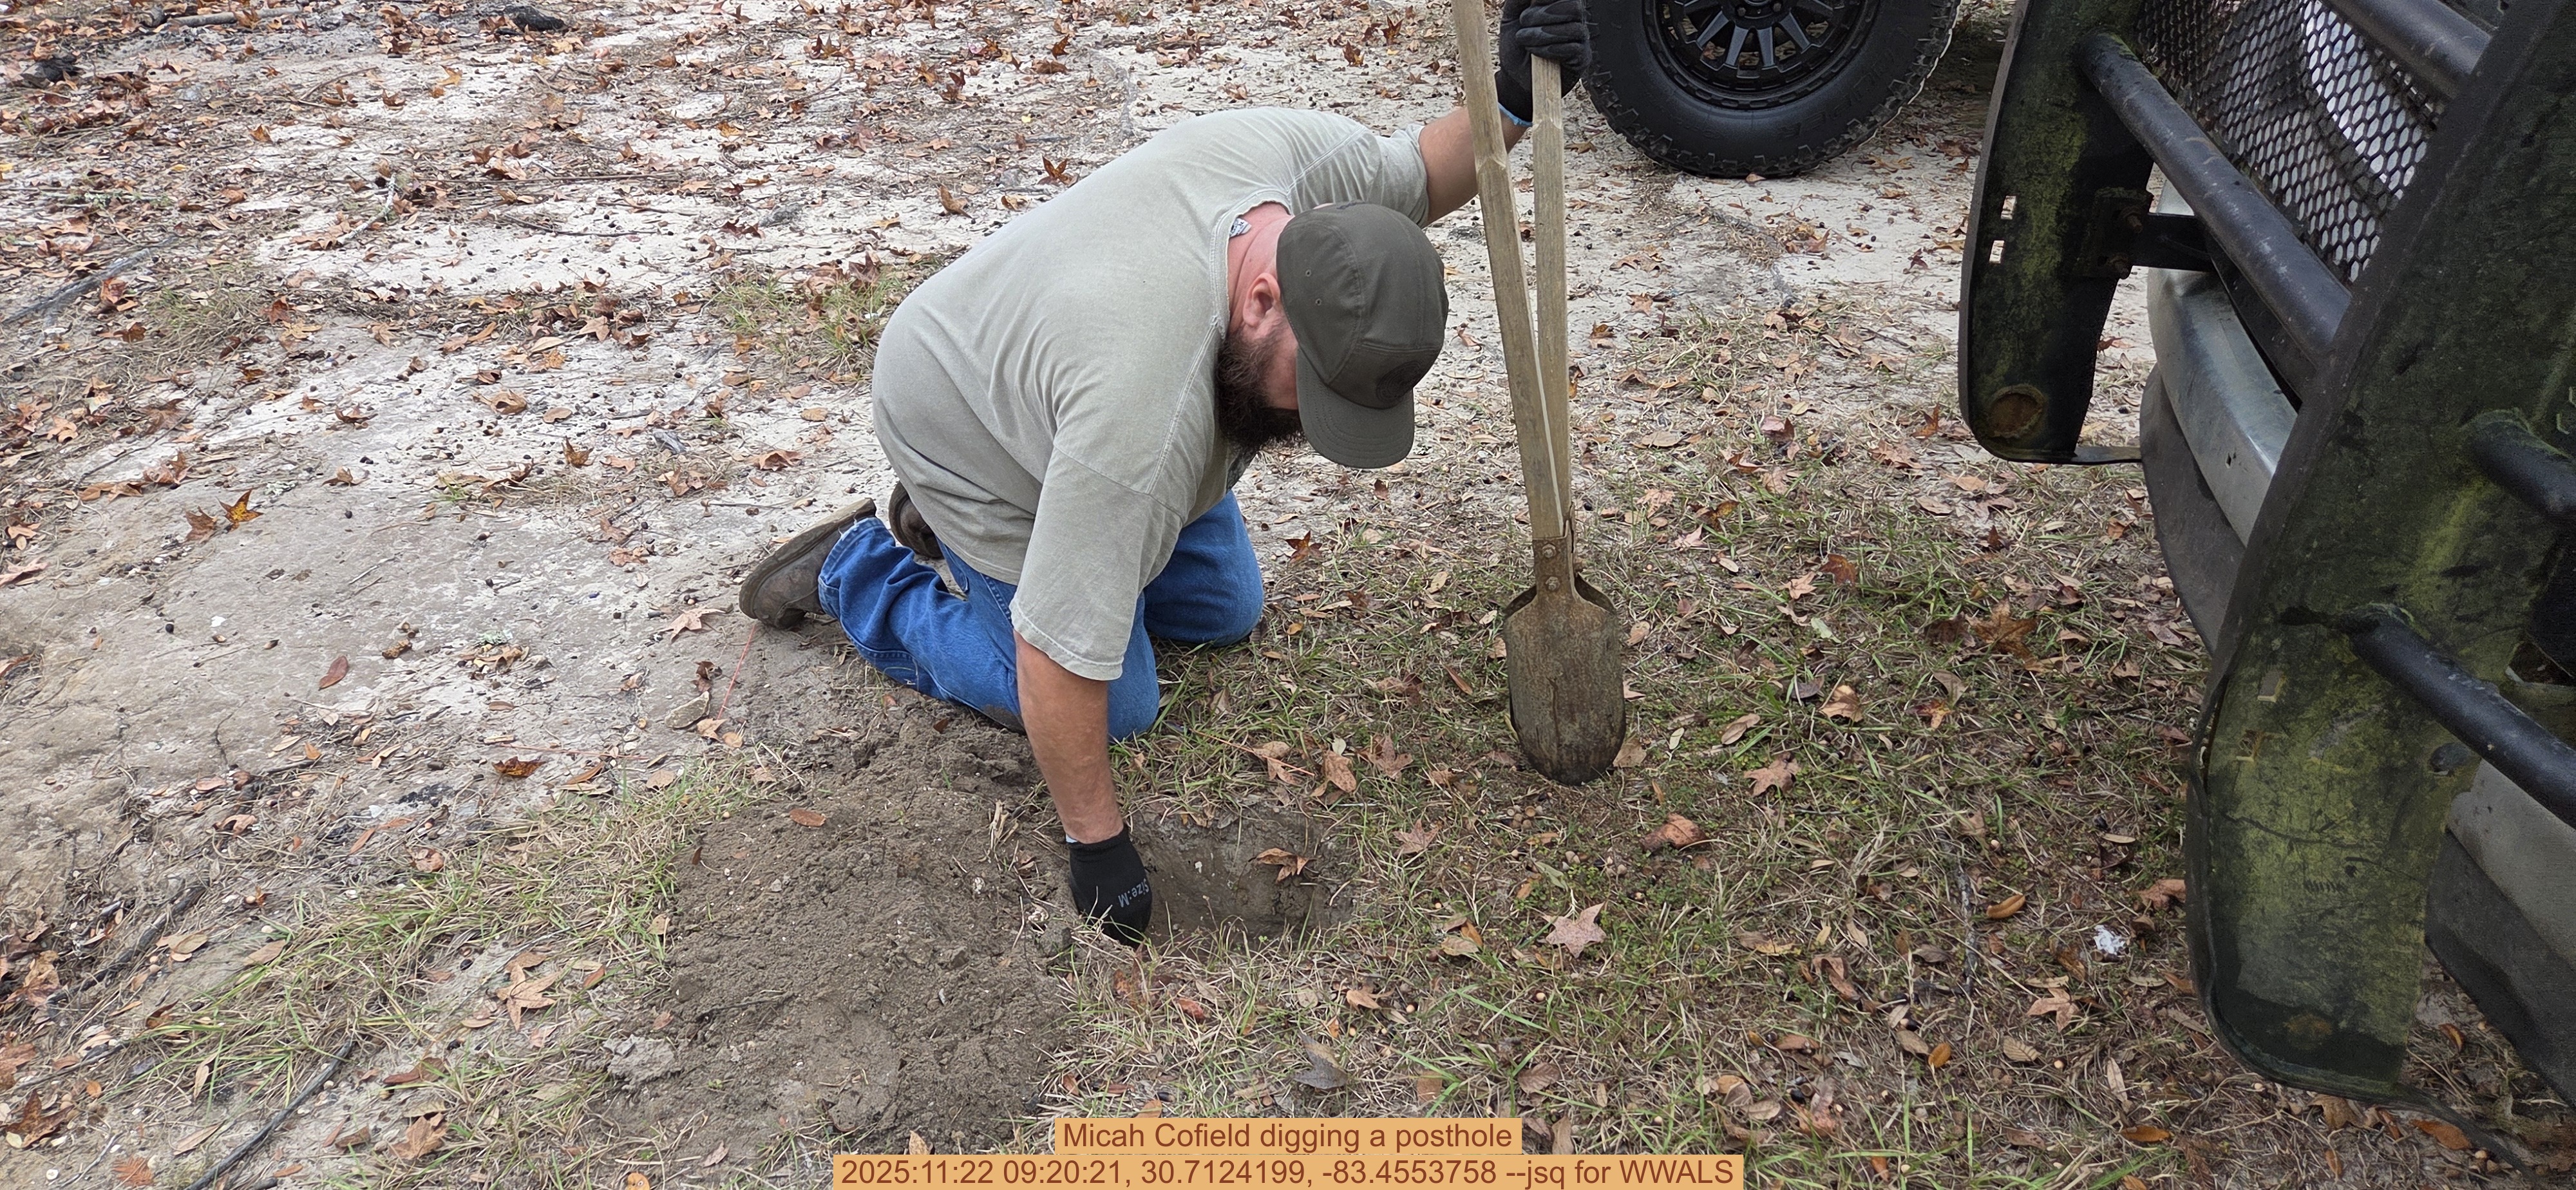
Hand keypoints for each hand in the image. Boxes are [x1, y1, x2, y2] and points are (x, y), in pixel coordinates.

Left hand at [1497, 0, 1589, 120]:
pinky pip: (1573, 49)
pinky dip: (1550, 49)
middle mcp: (1575, 19)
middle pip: (1574, 7)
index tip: (1533, 1)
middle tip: (1524, 21)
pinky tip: (1535, 51)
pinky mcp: (1582, 59)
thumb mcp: (1511, 16)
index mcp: (1561, 5)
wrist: (1516, 76)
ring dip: (1544, 33)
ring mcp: (1581, 40)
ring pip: (1574, 29)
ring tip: (1524, 39)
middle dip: (1544, 13)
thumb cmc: (1516, 43)